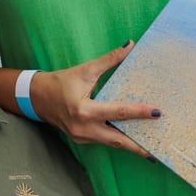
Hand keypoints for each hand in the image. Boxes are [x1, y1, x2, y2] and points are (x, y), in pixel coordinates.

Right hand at [31, 43, 159, 157]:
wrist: (37, 98)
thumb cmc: (61, 82)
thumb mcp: (86, 70)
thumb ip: (110, 60)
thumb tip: (130, 45)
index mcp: (84, 110)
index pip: (118, 113)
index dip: (138, 112)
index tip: (156, 113)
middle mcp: (83, 128)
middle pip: (118, 140)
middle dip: (139, 147)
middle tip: (158, 150)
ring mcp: (82, 137)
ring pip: (112, 143)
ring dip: (131, 146)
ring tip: (151, 149)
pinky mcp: (82, 140)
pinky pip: (104, 141)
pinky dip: (118, 140)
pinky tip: (133, 140)